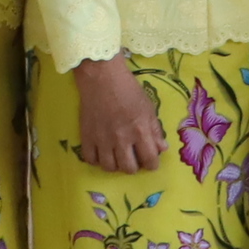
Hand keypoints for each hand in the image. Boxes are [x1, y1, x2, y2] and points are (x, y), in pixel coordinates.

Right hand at [71, 56, 165, 175]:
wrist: (102, 79)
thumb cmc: (129, 91)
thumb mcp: (148, 108)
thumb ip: (155, 130)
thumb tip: (162, 148)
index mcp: (140, 131)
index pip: (149, 159)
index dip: (152, 165)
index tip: (151, 162)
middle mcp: (121, 139)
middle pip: (128, 168)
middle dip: (134, 167)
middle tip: (134, 159)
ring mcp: (102, 140)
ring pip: (109, 167)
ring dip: (116, 165)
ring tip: (118, 158)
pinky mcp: (86, 137)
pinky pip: (90, 159)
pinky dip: (96, 160)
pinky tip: (102, 153)